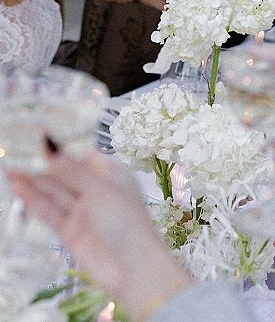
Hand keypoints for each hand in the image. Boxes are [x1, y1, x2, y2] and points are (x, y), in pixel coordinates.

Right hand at [6, 147, 189, 321]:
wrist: (133, 271)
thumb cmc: (128, 224)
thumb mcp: (100, 190)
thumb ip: (71, 170)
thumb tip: (50, 145)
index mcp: (110, 173)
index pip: (80, 153)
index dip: (59, 144)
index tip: (36, 132)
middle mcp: (95, 189)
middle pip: (63, 172)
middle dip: (41, 162)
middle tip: (16, 148)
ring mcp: (81, 210)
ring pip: (53, 191)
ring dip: (32, 179)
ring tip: (10, 165)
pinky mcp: (70, 231)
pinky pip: (49, 211)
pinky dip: (33, 199)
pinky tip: (18, 186)